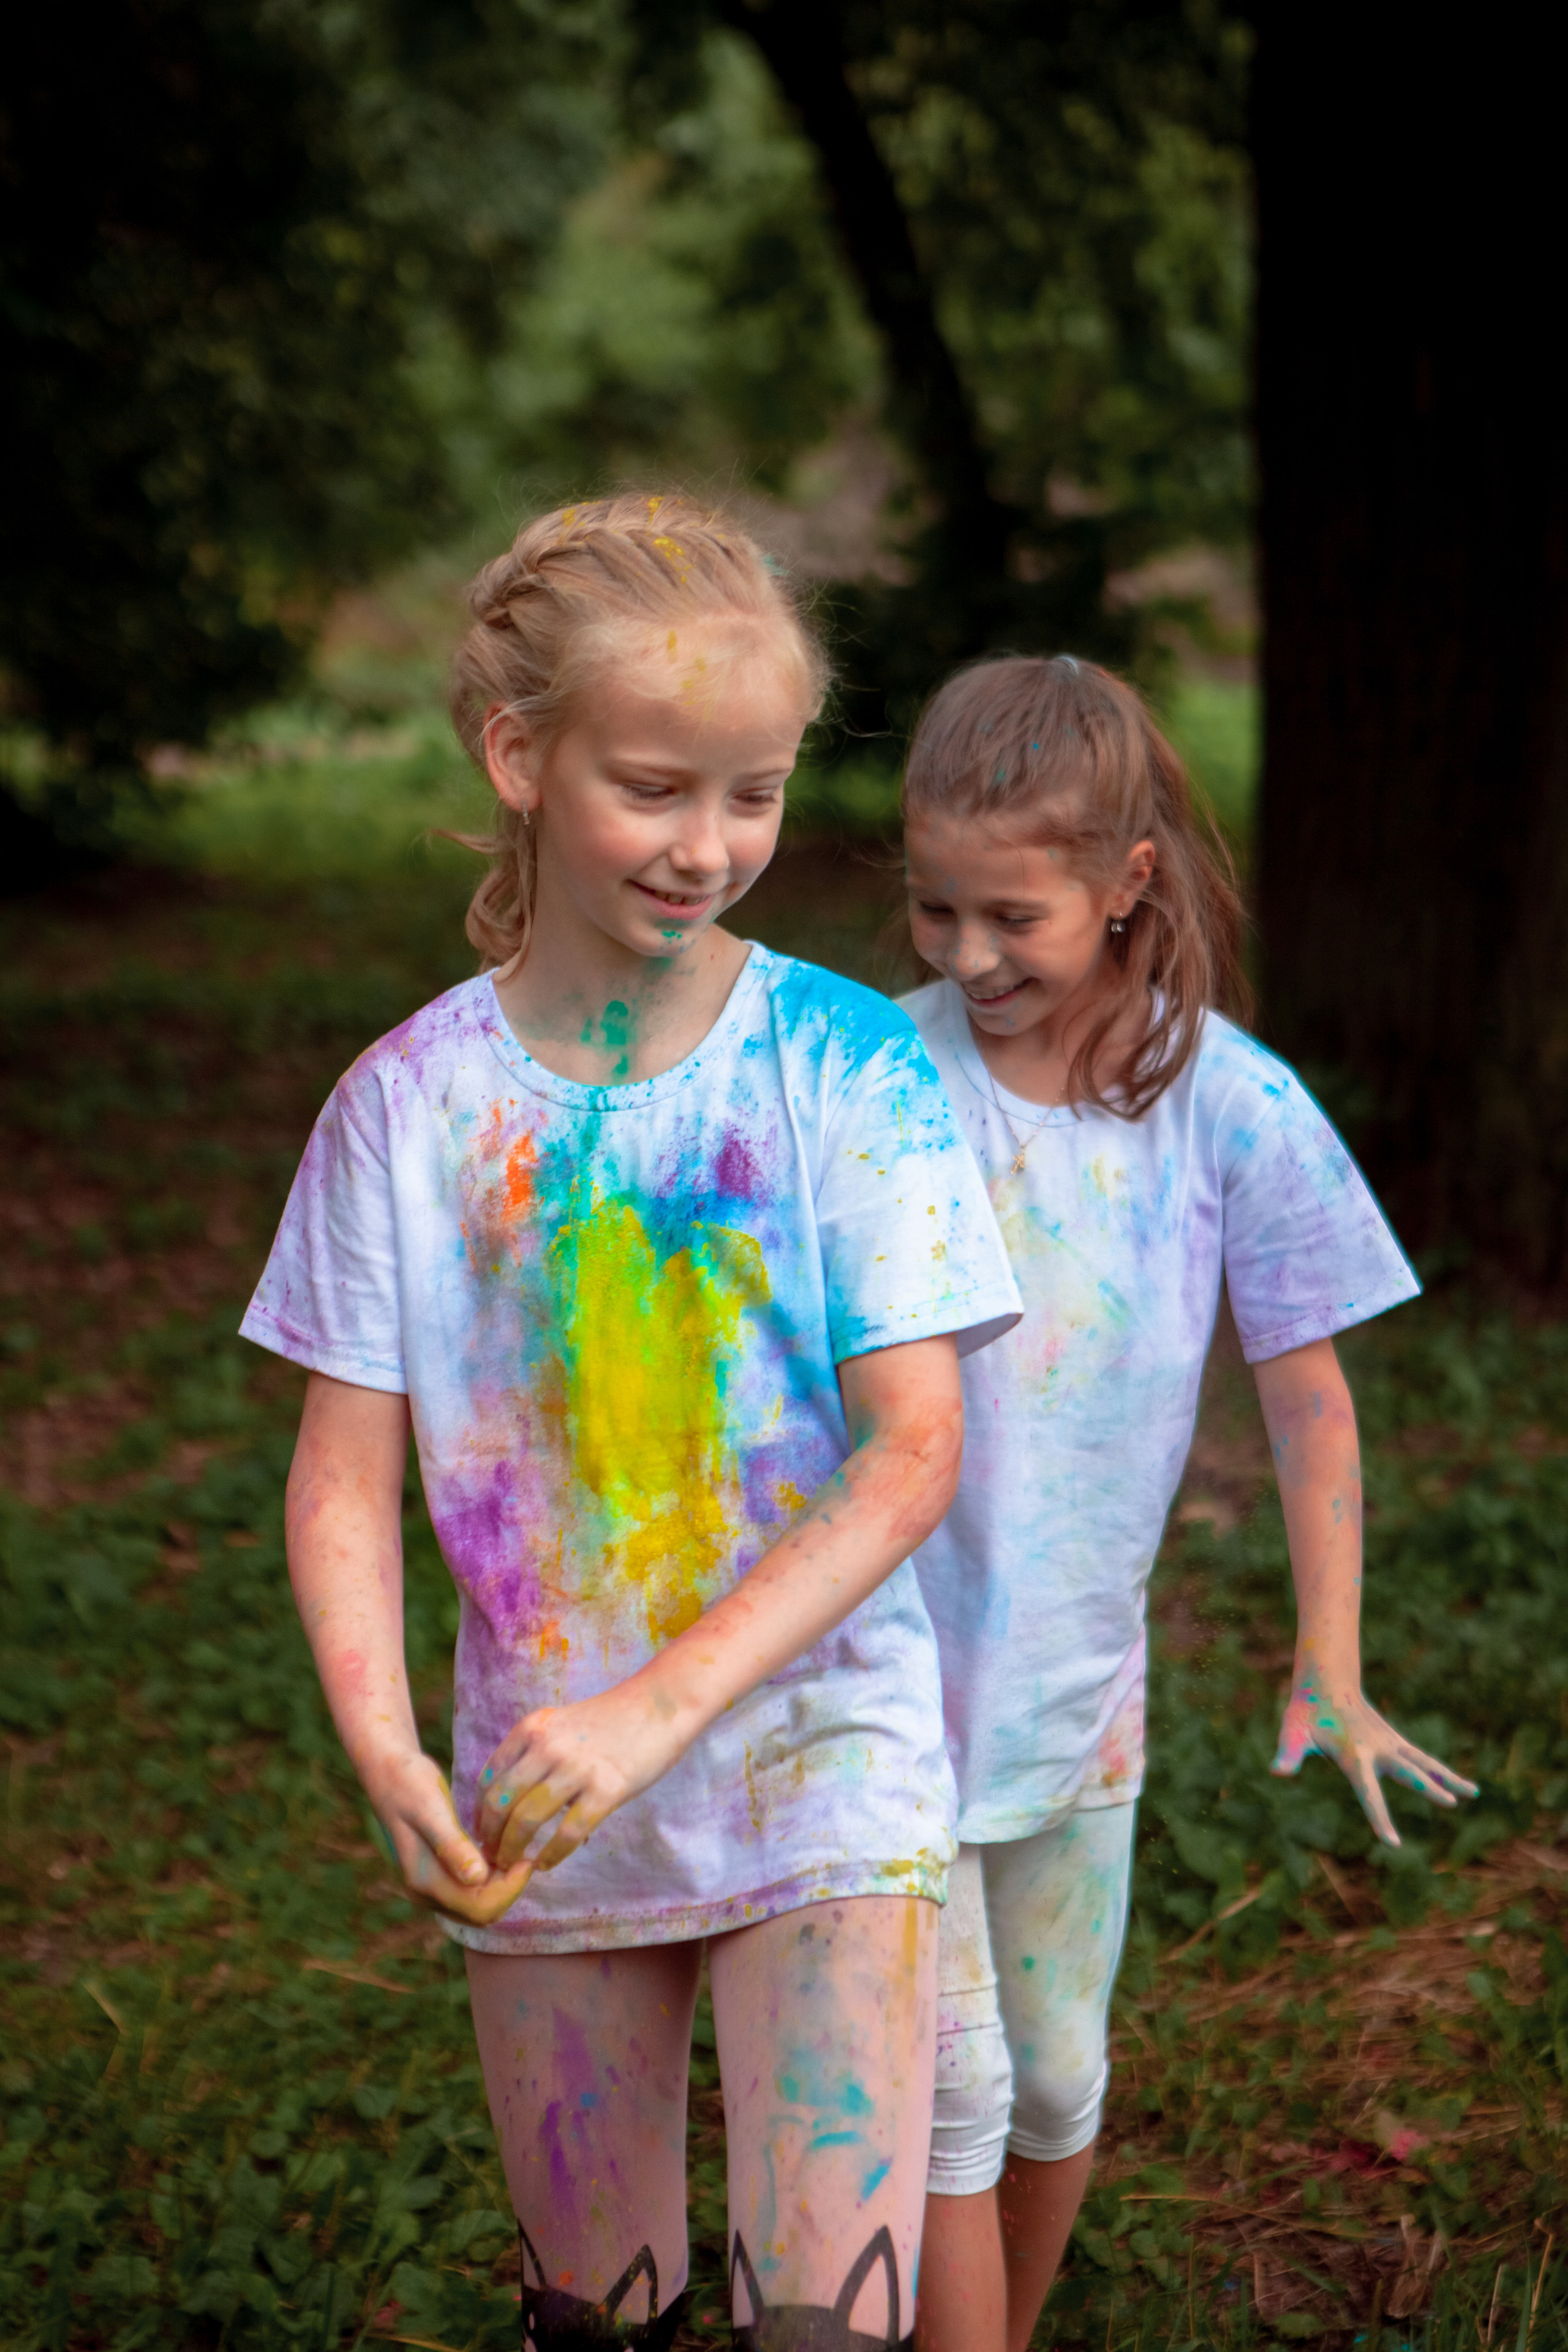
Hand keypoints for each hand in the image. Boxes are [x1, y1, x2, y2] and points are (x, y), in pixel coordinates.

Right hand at [365, 1748, 535, 1924]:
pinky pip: (471, 1890)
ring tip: (514, 1849)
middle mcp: (426, 1893)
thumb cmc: (410, 1784)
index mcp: (425, 1882)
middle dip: (508, 1890)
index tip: (526, 1858)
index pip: (478, 1909)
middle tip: (524, 1854)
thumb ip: (453, 1847)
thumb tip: (478, 1878)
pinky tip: (499, 1848)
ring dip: (501, 1884)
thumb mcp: (432, 1811)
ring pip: (478, 1904)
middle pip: (480, 1913)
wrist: (388, 1771)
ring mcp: (431, 1887)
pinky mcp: (437, 1874)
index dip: (509, 1890)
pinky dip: (491, 1877)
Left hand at [475, 1685, 689, 1874]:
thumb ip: (535, 1754)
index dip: (478, 1814)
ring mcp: (576, 1768)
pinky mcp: (606, 1789)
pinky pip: (568, 1833)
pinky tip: (545, 1864)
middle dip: (490, 1838)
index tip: (481, 1835)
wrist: (661, 1704)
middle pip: (500, 1802)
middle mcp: (547, 1746)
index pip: (488, 1779)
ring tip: (512, 1866)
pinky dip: (551, 1855)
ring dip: (513, 1850)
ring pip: (526, 1820)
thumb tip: (512, 1801)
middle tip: (492, 1859)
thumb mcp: (561, 1725)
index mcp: (532, 1728)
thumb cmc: (611, 1719)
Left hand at [1271, 1678, 1477, 1846]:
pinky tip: (1459, 1785)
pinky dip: (1441, 1771)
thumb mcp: (1292, 1732)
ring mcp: (1389, 1743)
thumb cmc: (1306, 1712)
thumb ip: (1288, 1754)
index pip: (1368, 1793)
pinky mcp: (1394, 1740)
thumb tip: (1277, 1772)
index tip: (1392, 1843)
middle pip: (1407, 1772)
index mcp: (1354, 1755)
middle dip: (1427, 1788)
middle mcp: (1377, 1749)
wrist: (1326, 1681)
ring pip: (1424, 1763)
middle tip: (1450, 1804)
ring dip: (1447, 1778)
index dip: (1379, 1817)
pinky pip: (1422, 1759)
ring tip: (1473, 1794)